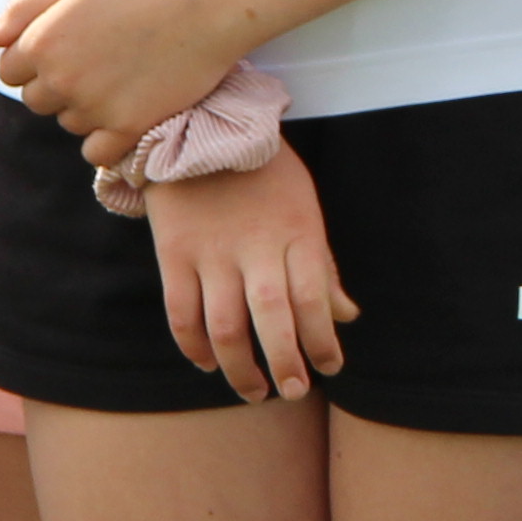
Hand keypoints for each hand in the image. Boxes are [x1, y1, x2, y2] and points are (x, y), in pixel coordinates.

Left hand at [0, 0, 256, 166]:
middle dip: (59, 86)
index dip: (37, 60)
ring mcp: (94, 105)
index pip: (10, 71)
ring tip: (123, 77)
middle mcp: (61, 78)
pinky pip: (97, 152)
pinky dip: (108, 139)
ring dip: (86, 109)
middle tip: (99, 61)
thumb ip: (25, 9)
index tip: (72, 47)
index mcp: (42, 40)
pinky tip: (128, 111)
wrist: (208, 1)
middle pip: (38, 102)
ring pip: (69, 124)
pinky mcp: (128, 127)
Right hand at [147, 149, 350, 402]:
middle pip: (272, 319)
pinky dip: (194, 347)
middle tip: (294, 391)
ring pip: (224, 327)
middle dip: (286, 364)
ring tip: (254, 391)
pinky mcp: (173, 254)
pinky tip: (209, 363)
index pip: (314, 300)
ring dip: (240, 368)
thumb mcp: (305, 209)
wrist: (199, 129)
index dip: (323, 341)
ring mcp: (211, 253)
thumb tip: (348, 316)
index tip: (330, 367)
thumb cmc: (265, 175)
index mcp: (297, 232)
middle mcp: (255, 247)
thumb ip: (322, 265)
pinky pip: (182, 314)